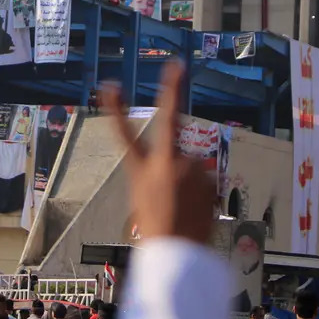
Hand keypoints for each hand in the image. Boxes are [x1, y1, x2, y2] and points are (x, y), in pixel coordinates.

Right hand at [101, 60, 215, 245]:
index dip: (116, 109)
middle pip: (170, 123)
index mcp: (140, 171)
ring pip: (192, 165)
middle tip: (177, 65)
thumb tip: (188, 163)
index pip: (124, 135)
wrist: (176, 253)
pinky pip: (205, 180)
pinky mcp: (207, 178)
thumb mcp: (147, 200)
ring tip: (184, 207)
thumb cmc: (156, 231)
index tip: (111, 85)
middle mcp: (163, 162)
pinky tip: (196, 210)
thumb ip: (163, 176)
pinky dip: (202, 191)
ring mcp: (187, 168)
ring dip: (190, 180)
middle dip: (173, 89)